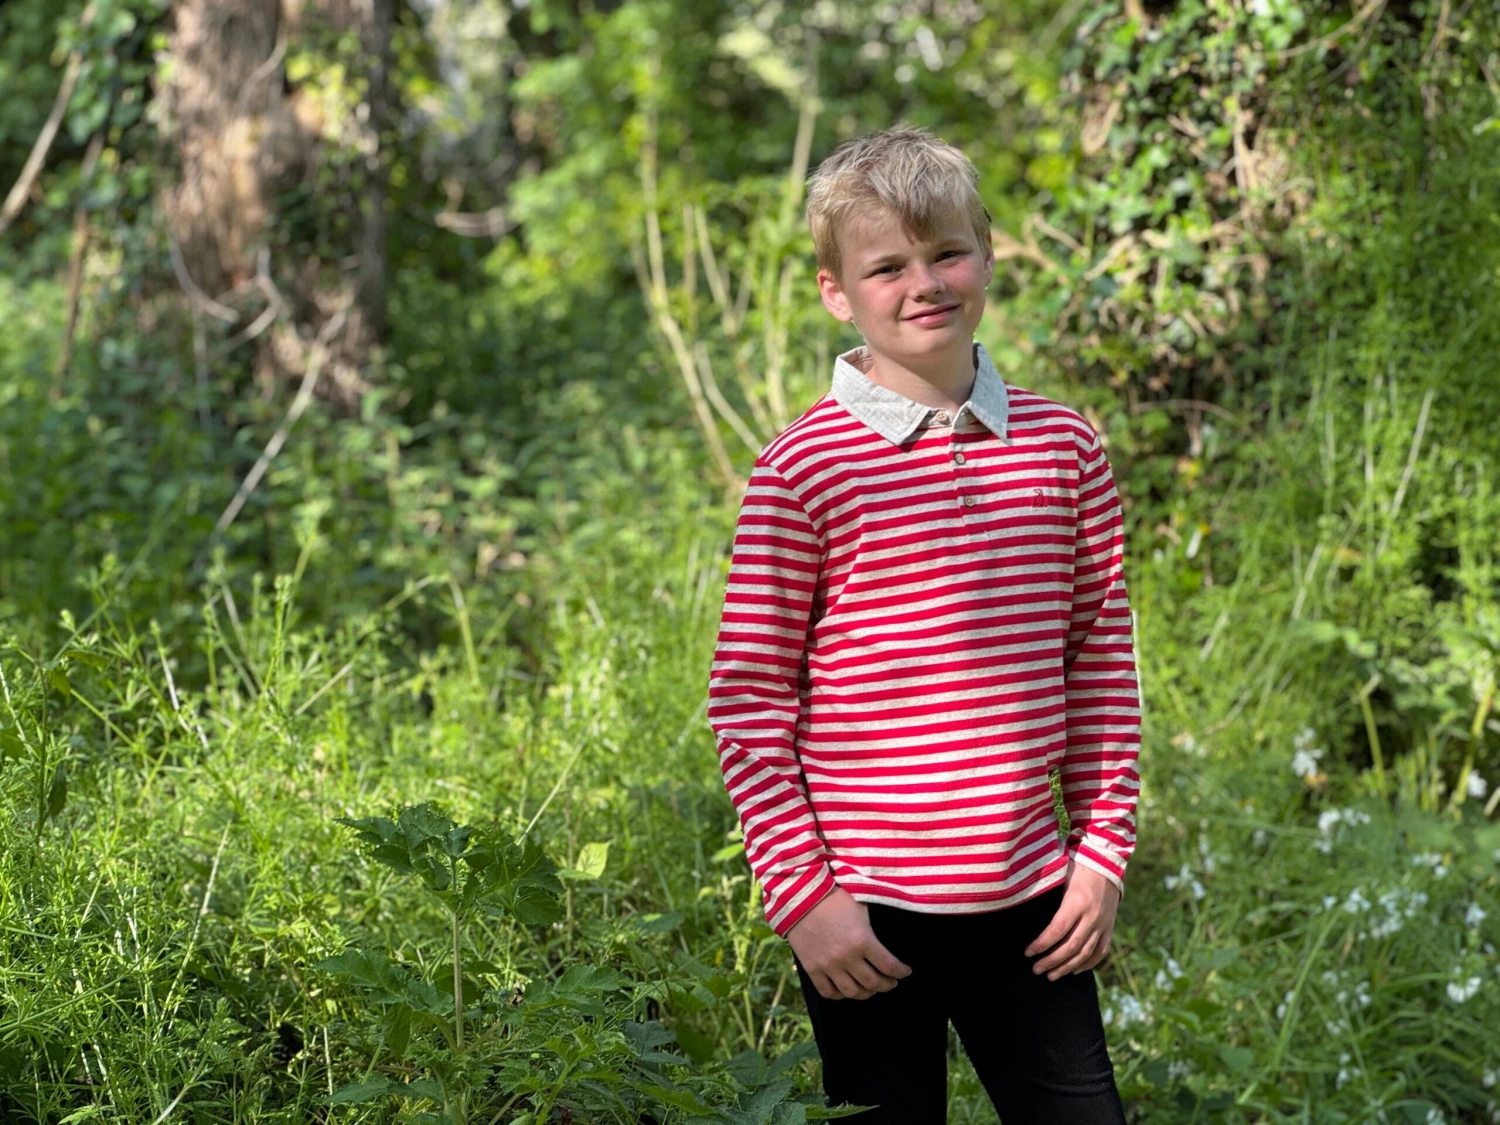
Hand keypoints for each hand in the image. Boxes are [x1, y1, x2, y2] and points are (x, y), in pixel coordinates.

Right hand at [786, 886, 911, 1000]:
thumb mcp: (859, 905)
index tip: (905, 972)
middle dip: (887, 984)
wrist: (799, 897)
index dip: (901, 972)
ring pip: (853, 992)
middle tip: (891, 981)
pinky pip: (828, 992)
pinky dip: (840, 995)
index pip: (889, 966)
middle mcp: (847, 957)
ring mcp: (829, 966)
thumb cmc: (833, 897)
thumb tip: (886, 933)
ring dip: (867, 993)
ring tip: (871, 988)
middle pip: (874, 983)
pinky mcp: (812, 969)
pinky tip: (846, 989)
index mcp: (863, 940)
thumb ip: (873, 925)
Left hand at [1024, 860, 1119, 980]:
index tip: (1028, 953)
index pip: (1057, 930)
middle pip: (1070, 946)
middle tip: (1036, 970)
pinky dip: (1088, 964)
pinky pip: (1100, 951)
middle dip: (1051, 961)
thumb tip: (1025, 911)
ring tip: (1051, 976)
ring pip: (1085, 953)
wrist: (1106, 861)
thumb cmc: (1077, 866)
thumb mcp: (1060, 877)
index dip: (1041, 944)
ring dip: (1067, 967)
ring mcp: (1103, 923)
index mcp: (1076, 902)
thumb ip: (1047, 896)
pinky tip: (1075, 970)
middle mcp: (1092, 916)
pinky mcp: (1110, 926)